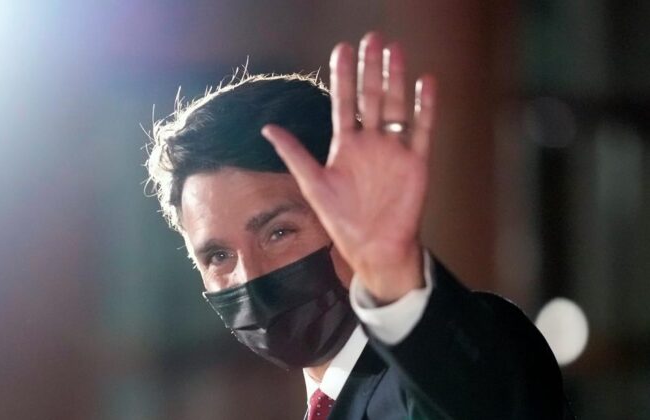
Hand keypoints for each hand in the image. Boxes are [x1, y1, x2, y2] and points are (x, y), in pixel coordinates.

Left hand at [262, 32, 436, 303]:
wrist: (374, 248)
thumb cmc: (343, 221)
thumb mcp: (313, 185)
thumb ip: (294, 154)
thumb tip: (267, 128)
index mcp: (346, 146)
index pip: (344, 102)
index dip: (343, 76)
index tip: (342, 49)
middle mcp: (371, 142)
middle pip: (372, 97)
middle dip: (371, 68)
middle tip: (373, 39)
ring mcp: (394, 149)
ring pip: (397, 106)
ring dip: (396, 79)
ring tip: (395, 51)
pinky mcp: (416, 161)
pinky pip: (422, 129)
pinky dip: (425, 107)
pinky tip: (425, 83)